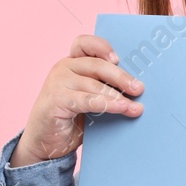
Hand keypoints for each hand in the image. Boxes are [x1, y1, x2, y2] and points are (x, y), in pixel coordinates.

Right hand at [9, 34, 144, 167]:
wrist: (45, 141)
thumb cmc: (71, 118)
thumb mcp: (89, 98)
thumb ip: (104, 88)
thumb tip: (137, 88)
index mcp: (73, 62)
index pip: (85, 43)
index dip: (102, 47)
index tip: (118, 58)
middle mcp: (64, 67)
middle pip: (97, 65)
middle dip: (121, 77)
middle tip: (139, 89)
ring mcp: (58, 82)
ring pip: (94, 85)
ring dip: (118, 96)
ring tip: (135, 107)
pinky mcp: (56, 99)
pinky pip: (87, 100)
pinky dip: (106, 104)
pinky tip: (121, 108)